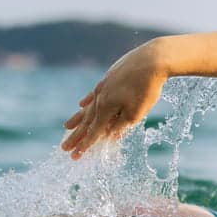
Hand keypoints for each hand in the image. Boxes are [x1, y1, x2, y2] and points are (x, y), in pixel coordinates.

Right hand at [61, 42, 166, 158]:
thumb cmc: (146, 89)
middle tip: (64, 148)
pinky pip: (94, 93)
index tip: (75, 157)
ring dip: (77, 119)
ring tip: (67, 127)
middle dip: (76, 136)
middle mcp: (100, 98)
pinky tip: (81, 104)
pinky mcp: (109, 77)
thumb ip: (120, 126)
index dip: (85, 146)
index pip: (94, 133)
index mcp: (106, 109)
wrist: (152, 59)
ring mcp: (103, 86)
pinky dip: (87, 100)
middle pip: (86, 121)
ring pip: (87, 107)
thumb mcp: (136, 113)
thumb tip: (108, 137)